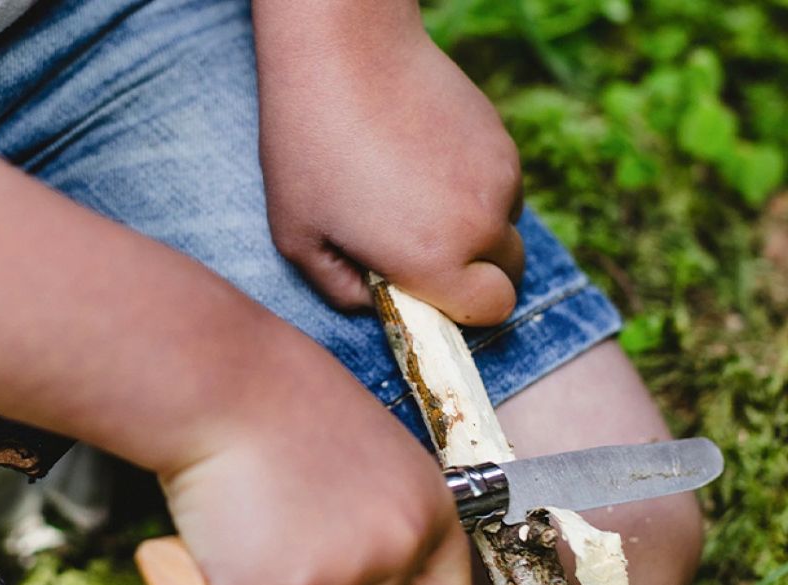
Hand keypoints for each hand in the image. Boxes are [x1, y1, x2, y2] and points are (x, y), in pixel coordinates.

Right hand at [159, 324, 469, 584]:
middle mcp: (397, 549)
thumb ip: (378, 511)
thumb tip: (359, 568)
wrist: (222, 382)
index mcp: (428, 510)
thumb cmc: (281, 398)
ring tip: (241, 534)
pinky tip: (209, 558)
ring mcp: (339, 580)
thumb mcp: (368, 449)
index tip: (356, 584)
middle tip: (274, 542)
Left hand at [255, 2, 523, 325]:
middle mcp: (480, 224)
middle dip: (478, 279)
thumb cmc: (309, 145)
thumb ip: (341, 292)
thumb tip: (377, 304)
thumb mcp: (298, 237)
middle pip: (510, 276)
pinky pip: (504, 189)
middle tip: (428, 257)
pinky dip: (478, 194)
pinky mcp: (502, 141)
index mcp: (434, 260)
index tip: (433, 296)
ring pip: (507, 230)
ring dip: (478, 233)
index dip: (466, 312)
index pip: (493, 312)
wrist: (343, 47)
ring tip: (421, 202)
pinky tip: (430, 167)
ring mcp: (499, 178)